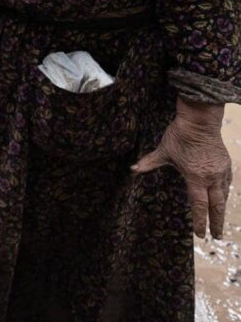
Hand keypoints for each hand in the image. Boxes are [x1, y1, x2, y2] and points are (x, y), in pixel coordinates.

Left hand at [132, 97, 230, 238]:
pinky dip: (225, 192)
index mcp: (195, 178)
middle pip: (215, 206)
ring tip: (219, 220)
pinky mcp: (226, 165)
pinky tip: (223, 197)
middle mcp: (210, 178)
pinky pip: (227, 183)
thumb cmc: (179, 136)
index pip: (199, 206)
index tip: (201, 234)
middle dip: (216, 223)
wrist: (199, 122)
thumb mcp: (163, 151)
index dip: (200, 222)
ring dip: (221, 210)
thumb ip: (150, 162)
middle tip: (217, 237)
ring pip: (223, 196)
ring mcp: (220, 172)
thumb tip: (132, 169)